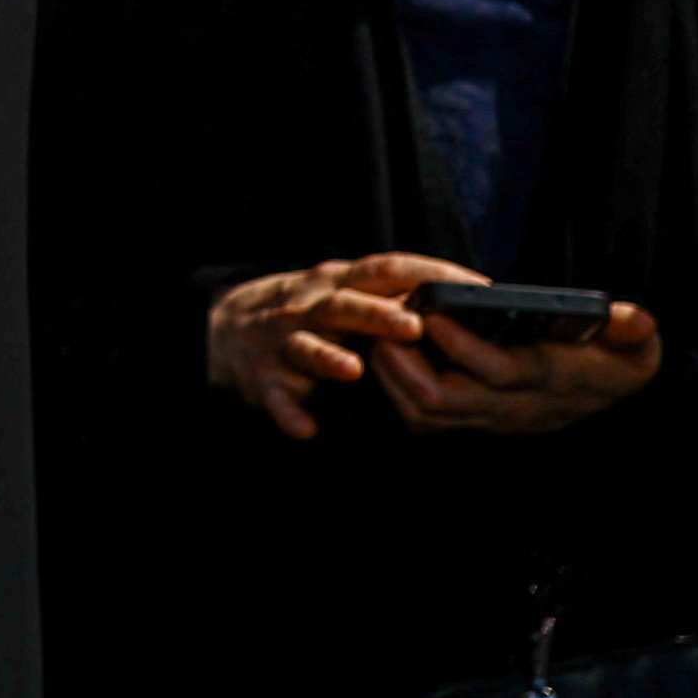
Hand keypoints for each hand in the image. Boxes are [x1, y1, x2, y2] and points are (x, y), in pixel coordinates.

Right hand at [206, 251, 466, 439]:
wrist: (226, 327)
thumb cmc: (307, 313)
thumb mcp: (344, 292)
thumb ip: (390, 296)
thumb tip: (460, 304)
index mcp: (338, 284)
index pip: (384, 269)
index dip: (427, 275)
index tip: (471, 288)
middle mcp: (309, 307)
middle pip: (344, 306)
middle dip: (377, 315)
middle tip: (413, 326)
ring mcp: (283, 342)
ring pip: (306, 347)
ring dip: (327, 358)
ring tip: (352, 369)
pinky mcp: (263, 378)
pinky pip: (276, 397)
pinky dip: (289, 412)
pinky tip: (306, 428)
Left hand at [381, 291, 666, 437]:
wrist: (611, 392)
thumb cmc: (617, 358)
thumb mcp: (635, 342)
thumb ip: (631, 329)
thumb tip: (638, 320)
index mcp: (555, 381)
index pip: (502, 372)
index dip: (464, 347)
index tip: (433, 317)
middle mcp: (518, 407)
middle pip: (445, 400)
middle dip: (406, 363)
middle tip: (386, 323)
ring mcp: (494, 418)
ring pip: (425, 413)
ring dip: (394, 376)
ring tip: (381, 334)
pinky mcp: (477, 420)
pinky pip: (424, 416)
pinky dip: (398, 387)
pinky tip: (392, 353)